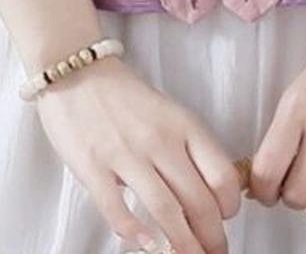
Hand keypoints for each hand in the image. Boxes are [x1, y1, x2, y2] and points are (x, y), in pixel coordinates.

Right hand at [34, 55, 242, 253]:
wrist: (76, 69)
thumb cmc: (123, 95)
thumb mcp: (167, 112)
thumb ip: (186, 148)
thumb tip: (203, 195)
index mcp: (183, 124)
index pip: (222, 175)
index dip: (229, 206)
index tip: (225, 219)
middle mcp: (159, 139)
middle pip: (199, 201)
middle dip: (211, 238)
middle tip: (212, 252)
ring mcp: (125, 153)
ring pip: (166, 211)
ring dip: (182, 244)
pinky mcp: (93, 165)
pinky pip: (118, 209)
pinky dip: (135, 234)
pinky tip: (145, 245)